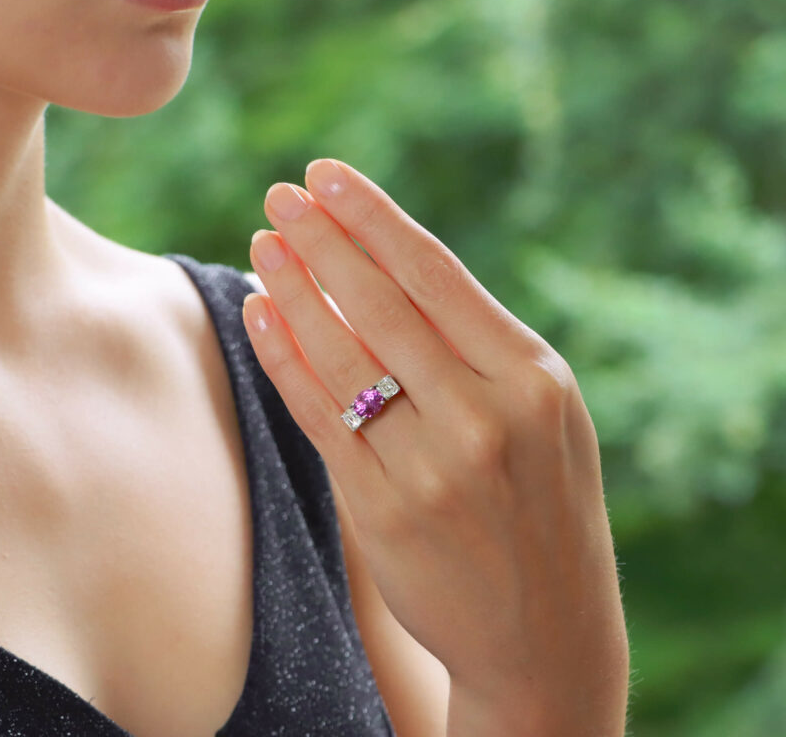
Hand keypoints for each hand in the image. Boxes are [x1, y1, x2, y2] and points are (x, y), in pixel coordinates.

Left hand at [242, 159, 628, 734]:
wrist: (547, 631)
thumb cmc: (544, 504)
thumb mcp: (543, 414)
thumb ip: (477, 347)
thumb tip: (387, 268)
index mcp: (533, 378)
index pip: (437, 274)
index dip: (373, 218)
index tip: (326, 175)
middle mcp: (485, 415)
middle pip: (382, 303)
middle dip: (322, 239)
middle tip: (280, 194)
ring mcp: (431, 467)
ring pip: (341, 355)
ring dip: (293, 290)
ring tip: (264, 244)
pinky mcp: (384, 511)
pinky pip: (319, 417)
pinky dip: (284, 359)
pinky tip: (260, 315)